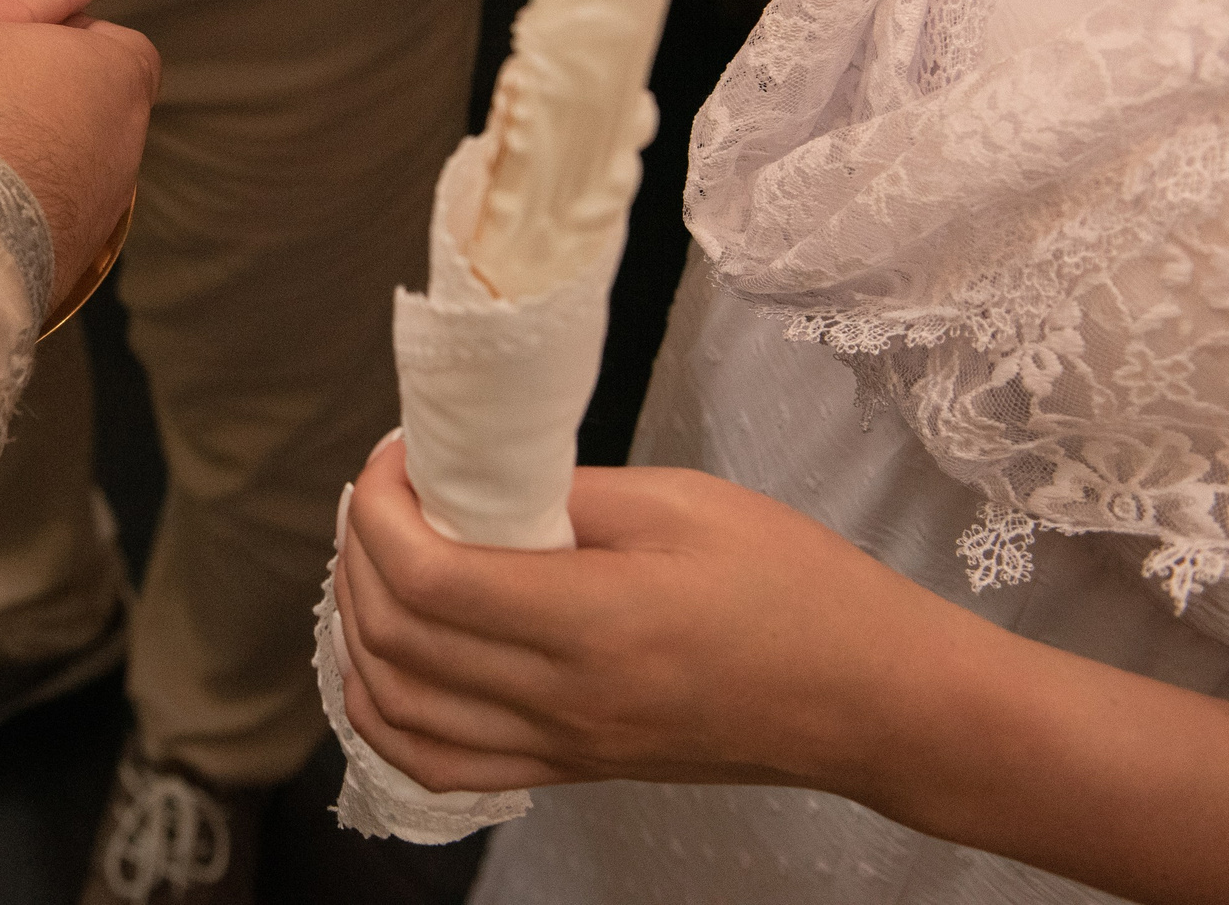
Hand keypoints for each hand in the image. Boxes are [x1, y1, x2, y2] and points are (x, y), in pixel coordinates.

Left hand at [335, 437, 958, 800]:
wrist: (871, 700)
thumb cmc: (797, 590)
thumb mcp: (683, 503)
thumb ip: (566, 493)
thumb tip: (474, 478)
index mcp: (593, 623)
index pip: (428, 575)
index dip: (381, 507)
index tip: (396, 457)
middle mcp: (563, 700)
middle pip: (397, 637)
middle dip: (359, 551)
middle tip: (385, 493)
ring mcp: (562, 747)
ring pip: (397, 710)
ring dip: (358, 627)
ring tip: (378, 559)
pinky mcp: (569, 771)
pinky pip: (438, 763)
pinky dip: (384, 709)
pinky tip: (388, 654)